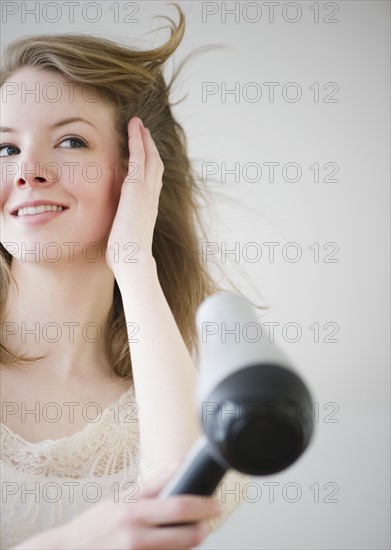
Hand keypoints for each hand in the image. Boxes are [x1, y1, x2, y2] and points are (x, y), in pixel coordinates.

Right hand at [14, 469, 221, 549]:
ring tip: (193, 535)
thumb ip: (152, 484)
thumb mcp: (120, 498)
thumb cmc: (94, 526)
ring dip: (191, 544)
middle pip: (185, 535)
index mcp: (133, 511)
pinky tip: (175, 547)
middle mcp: (135, 535)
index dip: (203, 506)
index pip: (178, 505)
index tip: (215, 503)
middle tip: (210, 523)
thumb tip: (178, 464)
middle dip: (204, 529)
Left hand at [105, 117, 163, 275]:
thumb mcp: (125, 237)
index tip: (144, 152)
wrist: (133, 260)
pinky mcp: (137, 187)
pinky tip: (134, 128)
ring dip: (144, 139)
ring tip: (139, 125)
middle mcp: (151, 196)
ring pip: (150, 157)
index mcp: (148, 207)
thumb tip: (116, 232)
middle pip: (155, 164)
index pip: (152, 180)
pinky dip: (138, 141)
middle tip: (143, 131)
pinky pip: (140, 157)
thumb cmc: (126, 255)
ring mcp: (147, 191)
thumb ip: (124, 227)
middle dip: (149, 146)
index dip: (149, 164)